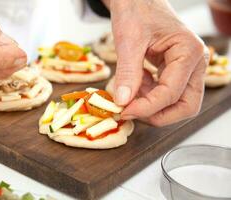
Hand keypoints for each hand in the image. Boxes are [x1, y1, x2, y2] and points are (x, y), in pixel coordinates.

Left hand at [104, 0, 208, 125]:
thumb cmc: (137, 11)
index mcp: (188, 52)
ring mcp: (187, 69)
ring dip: (150, 105)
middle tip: (130, 111)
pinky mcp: (175, 71)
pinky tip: (134, 84)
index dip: (147, 107)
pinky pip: (165, 94)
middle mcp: (194, 63)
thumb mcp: (129, 41)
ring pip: (177, 103)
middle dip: (157, 114)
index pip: (172, 93)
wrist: (137, 1)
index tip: (124, 111)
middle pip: (185, 106)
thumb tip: (123, 102)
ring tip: (128, 90)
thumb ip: (128, 72)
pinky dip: (148, 96)